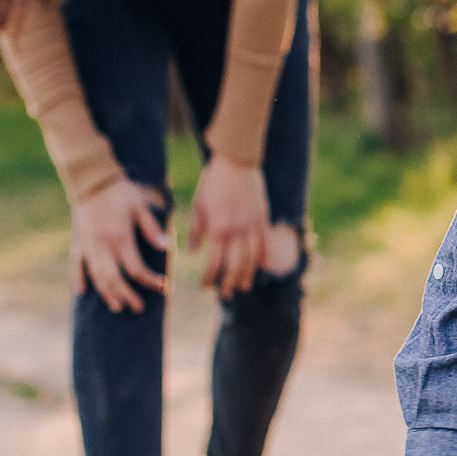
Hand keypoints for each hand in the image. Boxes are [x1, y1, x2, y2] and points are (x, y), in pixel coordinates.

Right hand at [70, 178, 168, 313]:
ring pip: (96, 276)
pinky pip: (76, 265)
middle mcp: (102, 246)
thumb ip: (153, 228)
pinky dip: (78, 279)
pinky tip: (82, 292)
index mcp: (120, 238)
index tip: (163, 286)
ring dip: (106, 293)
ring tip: (117, 307)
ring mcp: (88, 246)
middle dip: (127, 295)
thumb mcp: (142, 205)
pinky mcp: (78, 242)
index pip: (136, 268)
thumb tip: (167, 247)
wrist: (92, 180)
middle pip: (115, 279)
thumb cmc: (121, 191)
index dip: (150, 280)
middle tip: (138, 308)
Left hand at [190, 155, 268, 298]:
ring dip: (247, 275)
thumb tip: (193, 252)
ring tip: (243, 286)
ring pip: (252, 258)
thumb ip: (196, 231)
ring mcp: (252, 225)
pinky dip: (261, 257)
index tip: (204, 287)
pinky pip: (263, 243)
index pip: (214, 262)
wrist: (237, 161)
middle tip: (226, 294)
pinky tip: (258, 266)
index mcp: (218, 228)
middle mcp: (237, 231)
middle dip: (229, 283)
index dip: (209, 278)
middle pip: (235, 266)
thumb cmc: (213, 182)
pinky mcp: (262, 218)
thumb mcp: (198, 205)